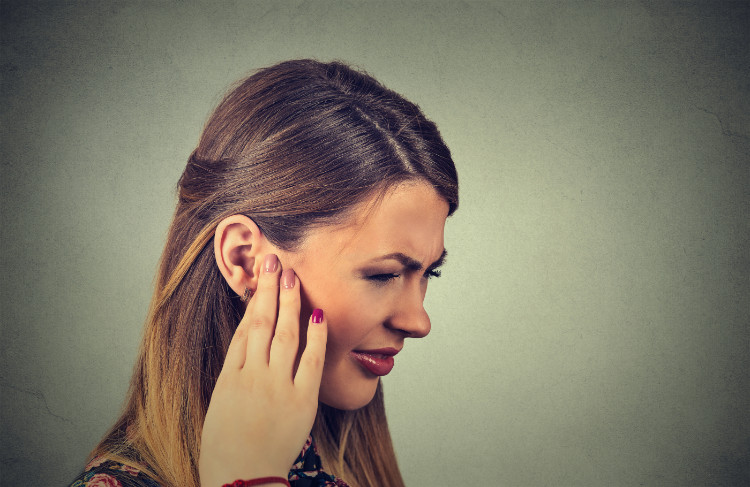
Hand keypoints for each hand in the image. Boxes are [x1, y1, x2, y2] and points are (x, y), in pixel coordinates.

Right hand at [199, 254, 327, 486]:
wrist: (240, 481)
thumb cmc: (225, 449)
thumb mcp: (220, 405)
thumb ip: (234, 375)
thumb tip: (248, 346)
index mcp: (229, 377)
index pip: (244, 328)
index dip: (252, 300)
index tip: (258, 277)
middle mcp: (252, 375)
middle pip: (261, 322)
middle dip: (268, 288)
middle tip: (274, 260)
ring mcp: (277, 386)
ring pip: (284, 333)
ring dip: (289, 302)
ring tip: (292, 275)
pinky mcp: (301, 400)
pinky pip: (311, 361)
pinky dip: (315, 336)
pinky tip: (318, 314)